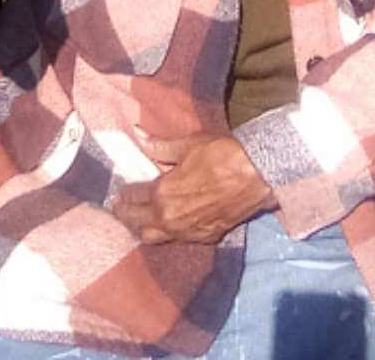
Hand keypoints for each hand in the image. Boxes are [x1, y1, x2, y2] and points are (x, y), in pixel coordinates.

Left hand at [113, 134, 274, 244]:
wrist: (256, 175)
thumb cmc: (221, 155)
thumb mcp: (187, 145)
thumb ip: (160, 146)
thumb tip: (139, 135)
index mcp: (161, 195)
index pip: (133, 197)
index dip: (123, 193)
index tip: (118, 191)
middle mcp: (169, 219)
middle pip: (138, 223)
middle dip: (126, 215)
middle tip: (118, 209)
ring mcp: (187, 232)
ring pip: (154, 237)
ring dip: (143, 228)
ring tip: (137, 220)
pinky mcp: (205, 237)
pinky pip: (177, 239)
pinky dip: (168, 233)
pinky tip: (168, 225)